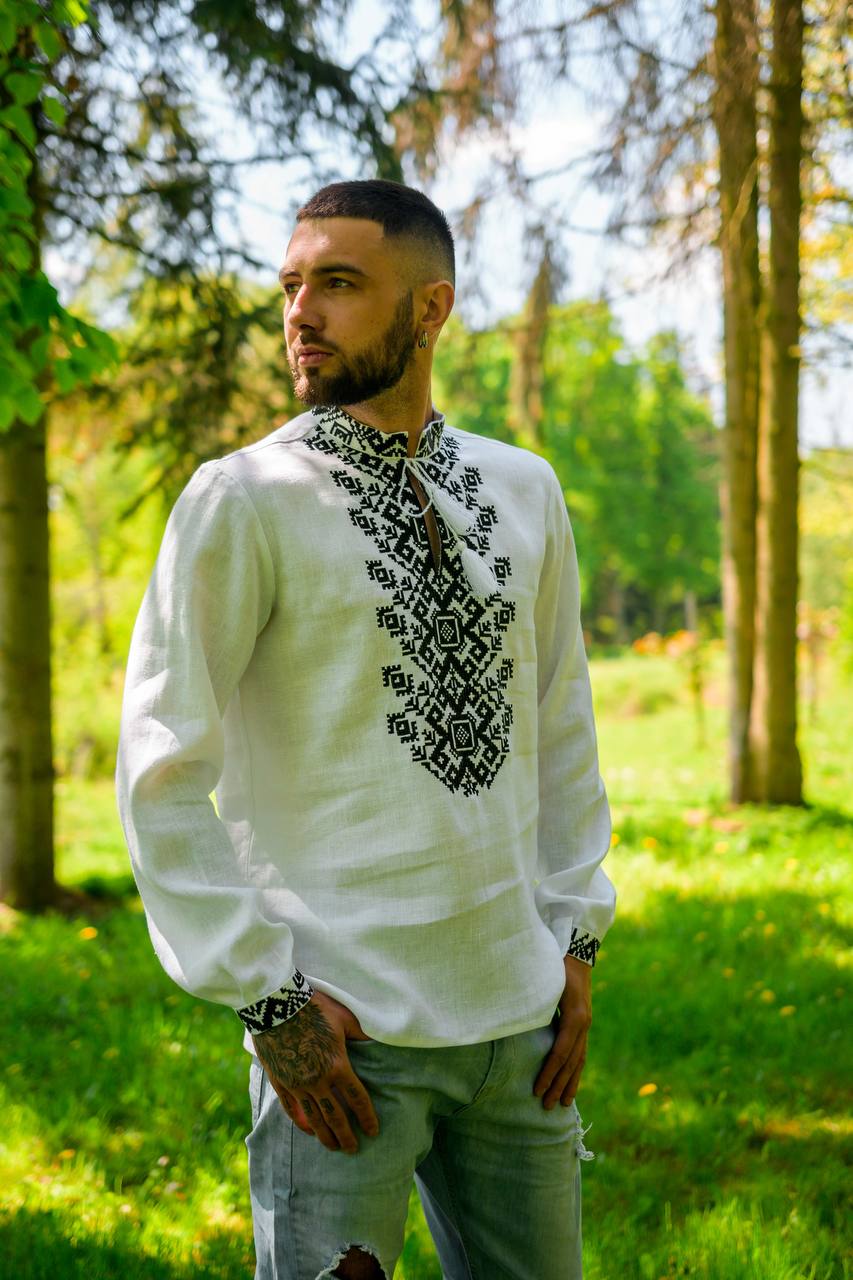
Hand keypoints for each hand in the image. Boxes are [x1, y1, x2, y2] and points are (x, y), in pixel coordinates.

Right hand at [252, 990, 378, 1153]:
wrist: (277, 1004)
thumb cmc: (315, 1007)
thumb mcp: (344, 1018)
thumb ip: (362, 1034)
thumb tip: (380, 1041)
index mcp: (338, 1066)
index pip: (357, 1100)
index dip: (367, 1118)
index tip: (373, 1131)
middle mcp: (318, 1081)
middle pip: (335, 1117)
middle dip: (346, 1136)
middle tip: (353, 1150)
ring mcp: (297, 1084)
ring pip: (313, 1119)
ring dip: (324, 1136)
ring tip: (332, 1147)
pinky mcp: (280, 1081)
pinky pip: (291, 1109)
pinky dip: (301, 1122)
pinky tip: (307, 1130)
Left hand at [533, 955, 591, 1109]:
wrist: (577, 954)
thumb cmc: (555, 967)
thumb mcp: (545, 984)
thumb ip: (534, 1004)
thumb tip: (514, 1021)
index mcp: (575, 1016)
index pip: (560, 1052)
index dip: (548, 1073)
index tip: (537, 1090)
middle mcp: (584, 1024)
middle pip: (571, 1062)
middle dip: (559, 1085)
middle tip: (547, 1107)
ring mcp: (586, 1025)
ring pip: (579, 1061)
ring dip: (570, 1083)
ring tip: (564, 1104)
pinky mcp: (584, 1025)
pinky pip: (581, 1053)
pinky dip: (575, 1071)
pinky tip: (571, 1084)